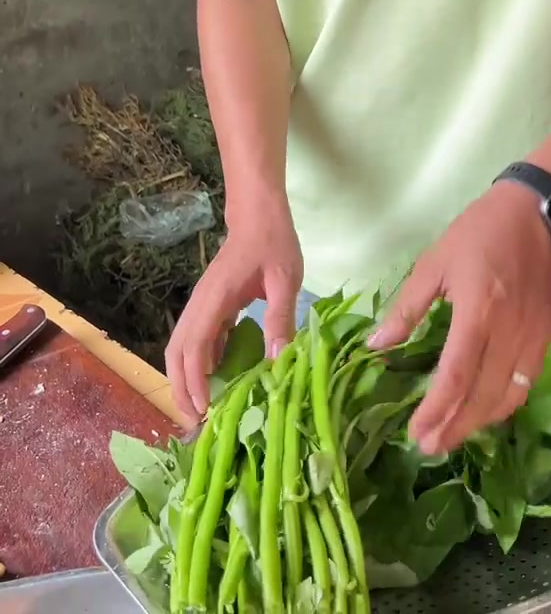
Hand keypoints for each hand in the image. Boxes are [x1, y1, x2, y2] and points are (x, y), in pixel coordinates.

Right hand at [165, 195, 302, 425]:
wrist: (258, 214)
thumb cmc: (272, 242)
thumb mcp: (285, 278)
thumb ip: (280, 317)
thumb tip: (277, 362)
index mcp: (214, 299)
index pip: (194, 346)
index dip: (195, 381)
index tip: (205, 411)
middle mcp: (200, 305)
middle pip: (176, 353)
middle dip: (181, 390)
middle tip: (198, 424)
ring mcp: (203, 307)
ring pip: (182, 349)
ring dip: (186, 381)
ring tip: (204, 413)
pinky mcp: (211, 308)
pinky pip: (198, 342)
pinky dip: (200, 366)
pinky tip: (219, 384)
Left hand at [370, 181, 550, 453]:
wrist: (534, 213)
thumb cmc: (477, 233)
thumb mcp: (433, 264)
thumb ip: (407, 308)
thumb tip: (377, 346)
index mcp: (477, 311)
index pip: (456, 375)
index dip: (436, 410)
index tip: (415, 433)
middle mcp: (508, 331)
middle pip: (483, 395)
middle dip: (456, 427)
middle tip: (430, 447)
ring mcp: (532, 336)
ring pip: (508, 396)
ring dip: (480, 422)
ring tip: (452, 435)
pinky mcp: (545, 336)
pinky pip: (526, 383)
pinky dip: (505, 404)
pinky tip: (484, 411)